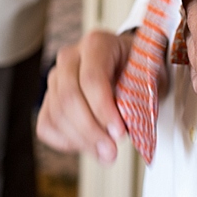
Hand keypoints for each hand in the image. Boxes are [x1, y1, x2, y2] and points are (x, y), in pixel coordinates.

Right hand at [36, 30, 135, 163]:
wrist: (129, 65)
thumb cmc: (139, 69)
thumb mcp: (150, 76)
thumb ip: (138, 95)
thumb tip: (124, 122)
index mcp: (97, 44)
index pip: (92, 78)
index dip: (103, 110)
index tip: (119, 132)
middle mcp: (71, 57)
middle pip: (68, 97)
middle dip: (90, 130)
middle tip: (111, 150)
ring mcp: (56, 77)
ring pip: (56, 113)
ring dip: (81, 140)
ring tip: (105, 152)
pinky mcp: (49, 98)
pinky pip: (47, 124)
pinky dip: (66, 141)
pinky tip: (88, 144)